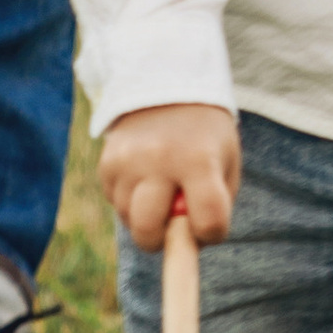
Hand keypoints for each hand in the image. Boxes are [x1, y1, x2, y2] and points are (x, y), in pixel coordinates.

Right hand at [101, 103, 240, 250]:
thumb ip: (216, 206)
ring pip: (129, 220)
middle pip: (148, 231)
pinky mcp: (106, 164)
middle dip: (161, 241)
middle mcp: (158, 160)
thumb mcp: (226, 163)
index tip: (210, 225)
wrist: (169, 87)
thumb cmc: (206, 137)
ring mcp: (127, 162)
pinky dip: (131, 200)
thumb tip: (186, 245)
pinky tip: (145, 176)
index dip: (211, 233)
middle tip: (172, 228)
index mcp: (199, 160)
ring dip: (146, 219)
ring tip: (162, 190)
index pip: (208, 220)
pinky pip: (116, 203)